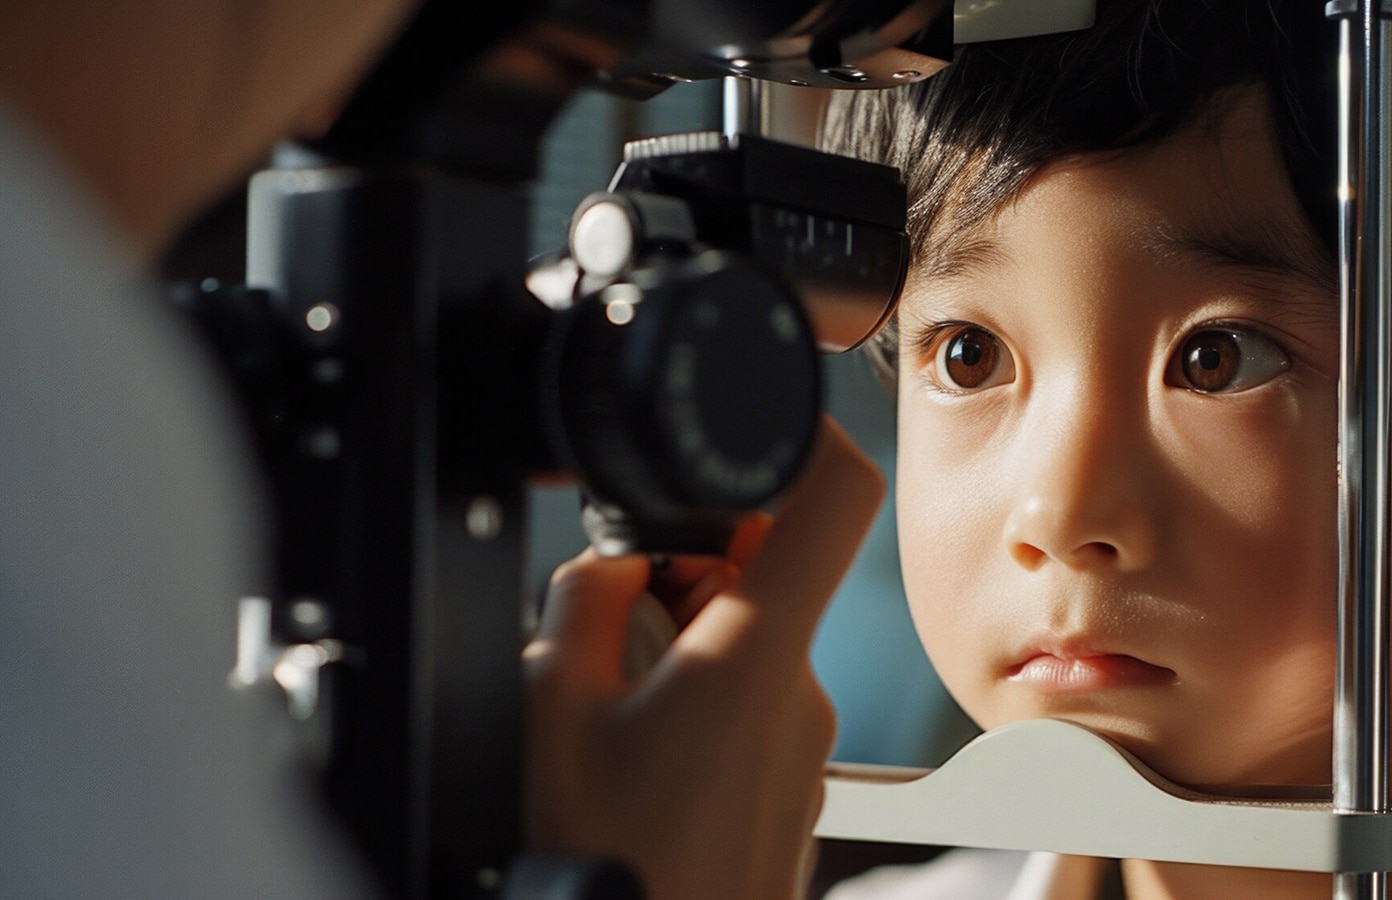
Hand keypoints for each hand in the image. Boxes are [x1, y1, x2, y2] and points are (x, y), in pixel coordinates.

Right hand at [522, 418, 884, 899]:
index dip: (804, 435)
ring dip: (682, 649)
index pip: (837, 498)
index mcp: (757, 655)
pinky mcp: (793, 787)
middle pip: (766, 571)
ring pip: (750, 641)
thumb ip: (588, 601)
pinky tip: (639, 762)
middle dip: (682, 576)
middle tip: (611, 635)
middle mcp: (803, 694)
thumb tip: (618, 557)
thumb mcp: (553, 708)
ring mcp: (805, 747)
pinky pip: (752, 704)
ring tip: (613, 721)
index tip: (756, 426)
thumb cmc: (612, 865)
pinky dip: (697, 704)